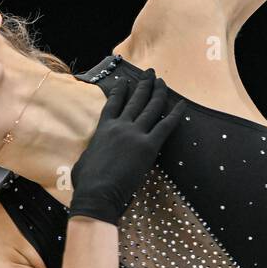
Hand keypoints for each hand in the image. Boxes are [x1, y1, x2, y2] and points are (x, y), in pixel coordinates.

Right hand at [68, 71, 186, 224]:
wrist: (97, 193)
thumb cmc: (86, 181)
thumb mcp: (84, 159)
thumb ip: (92, 150)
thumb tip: (93, 153)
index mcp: (103, 128)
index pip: (113, 103)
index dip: (120, 90)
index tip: (124, 81)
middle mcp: (120, 126)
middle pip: (135, 99)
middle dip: (143, 84)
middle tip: (149, 73)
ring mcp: (135, 134)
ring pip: (151, 107)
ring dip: (158, 92)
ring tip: (162, 81)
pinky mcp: (149, 146)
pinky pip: (166, 126)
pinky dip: (176, 114)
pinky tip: (182, 104)